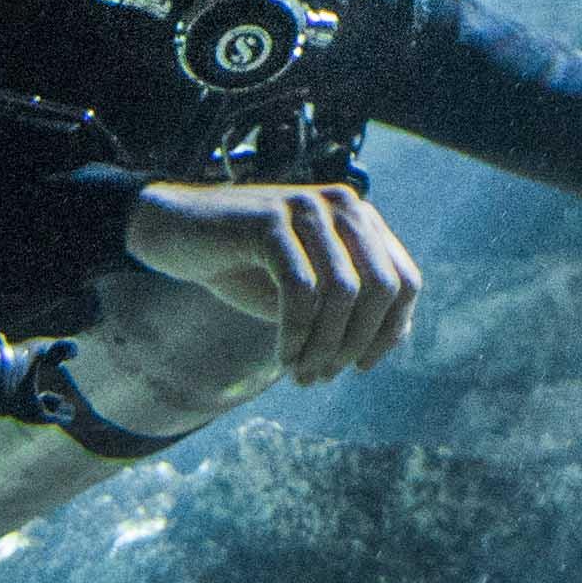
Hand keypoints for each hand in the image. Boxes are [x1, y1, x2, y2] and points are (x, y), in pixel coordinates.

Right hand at [122, 179, 422, 378]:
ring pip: (343, 292)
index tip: (360, 368)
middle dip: (356, 343)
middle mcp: (342, 207)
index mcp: (360, 220)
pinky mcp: (270, 221)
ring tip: (301, 374)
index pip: (405, 280)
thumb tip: (396, 337)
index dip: (390, 331)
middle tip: (321, 376)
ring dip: (325, 345)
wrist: (176, 234)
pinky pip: (300, 289)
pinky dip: (296, 333)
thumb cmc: (246, 267)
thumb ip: (350, 306)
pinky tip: (283, 357)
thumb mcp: (307, 291)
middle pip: (382, 288)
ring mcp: (307, 208)